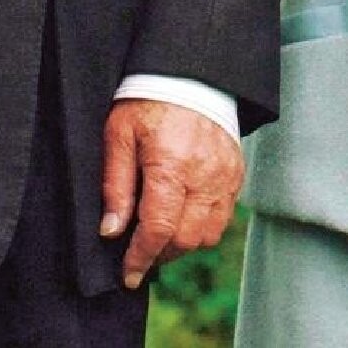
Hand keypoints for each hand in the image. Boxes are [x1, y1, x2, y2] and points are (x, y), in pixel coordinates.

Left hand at [100, 100, 244, 287]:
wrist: (189, 71)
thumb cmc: (148, 100)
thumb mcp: (119, 135)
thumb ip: (116, 185)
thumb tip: (111, 231)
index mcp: (171, 164)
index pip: (159, 230)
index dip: (141, 258)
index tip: (127, 275)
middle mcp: (204, 173)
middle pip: (186, 239)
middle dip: (160, 255)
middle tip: (141, 253)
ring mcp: (225, 173)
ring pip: (209, 234)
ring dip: (184, 243)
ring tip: (162, 234)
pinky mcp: (235, 170)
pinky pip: (224, 215)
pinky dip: (204, 225)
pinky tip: (184, 214)